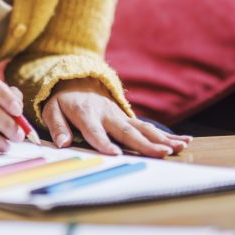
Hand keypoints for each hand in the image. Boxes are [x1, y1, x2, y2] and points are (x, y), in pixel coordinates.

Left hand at [42, 77, 190, 157]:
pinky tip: (183, 141)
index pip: (94, 130)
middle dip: (145, 143)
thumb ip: (57, 126)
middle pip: (126, 131)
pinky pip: (148, 127)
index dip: (103, 142)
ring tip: (179, 148)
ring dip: (161, 138)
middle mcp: (107, 114)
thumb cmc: (63, 100)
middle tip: (162, 153)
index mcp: (85, 113)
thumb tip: (62, 143)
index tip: (115, 154)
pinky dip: (166, 135)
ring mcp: (120, 115)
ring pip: (142, 128)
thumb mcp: (51, 109)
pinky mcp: (128, 118)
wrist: (76, 80)